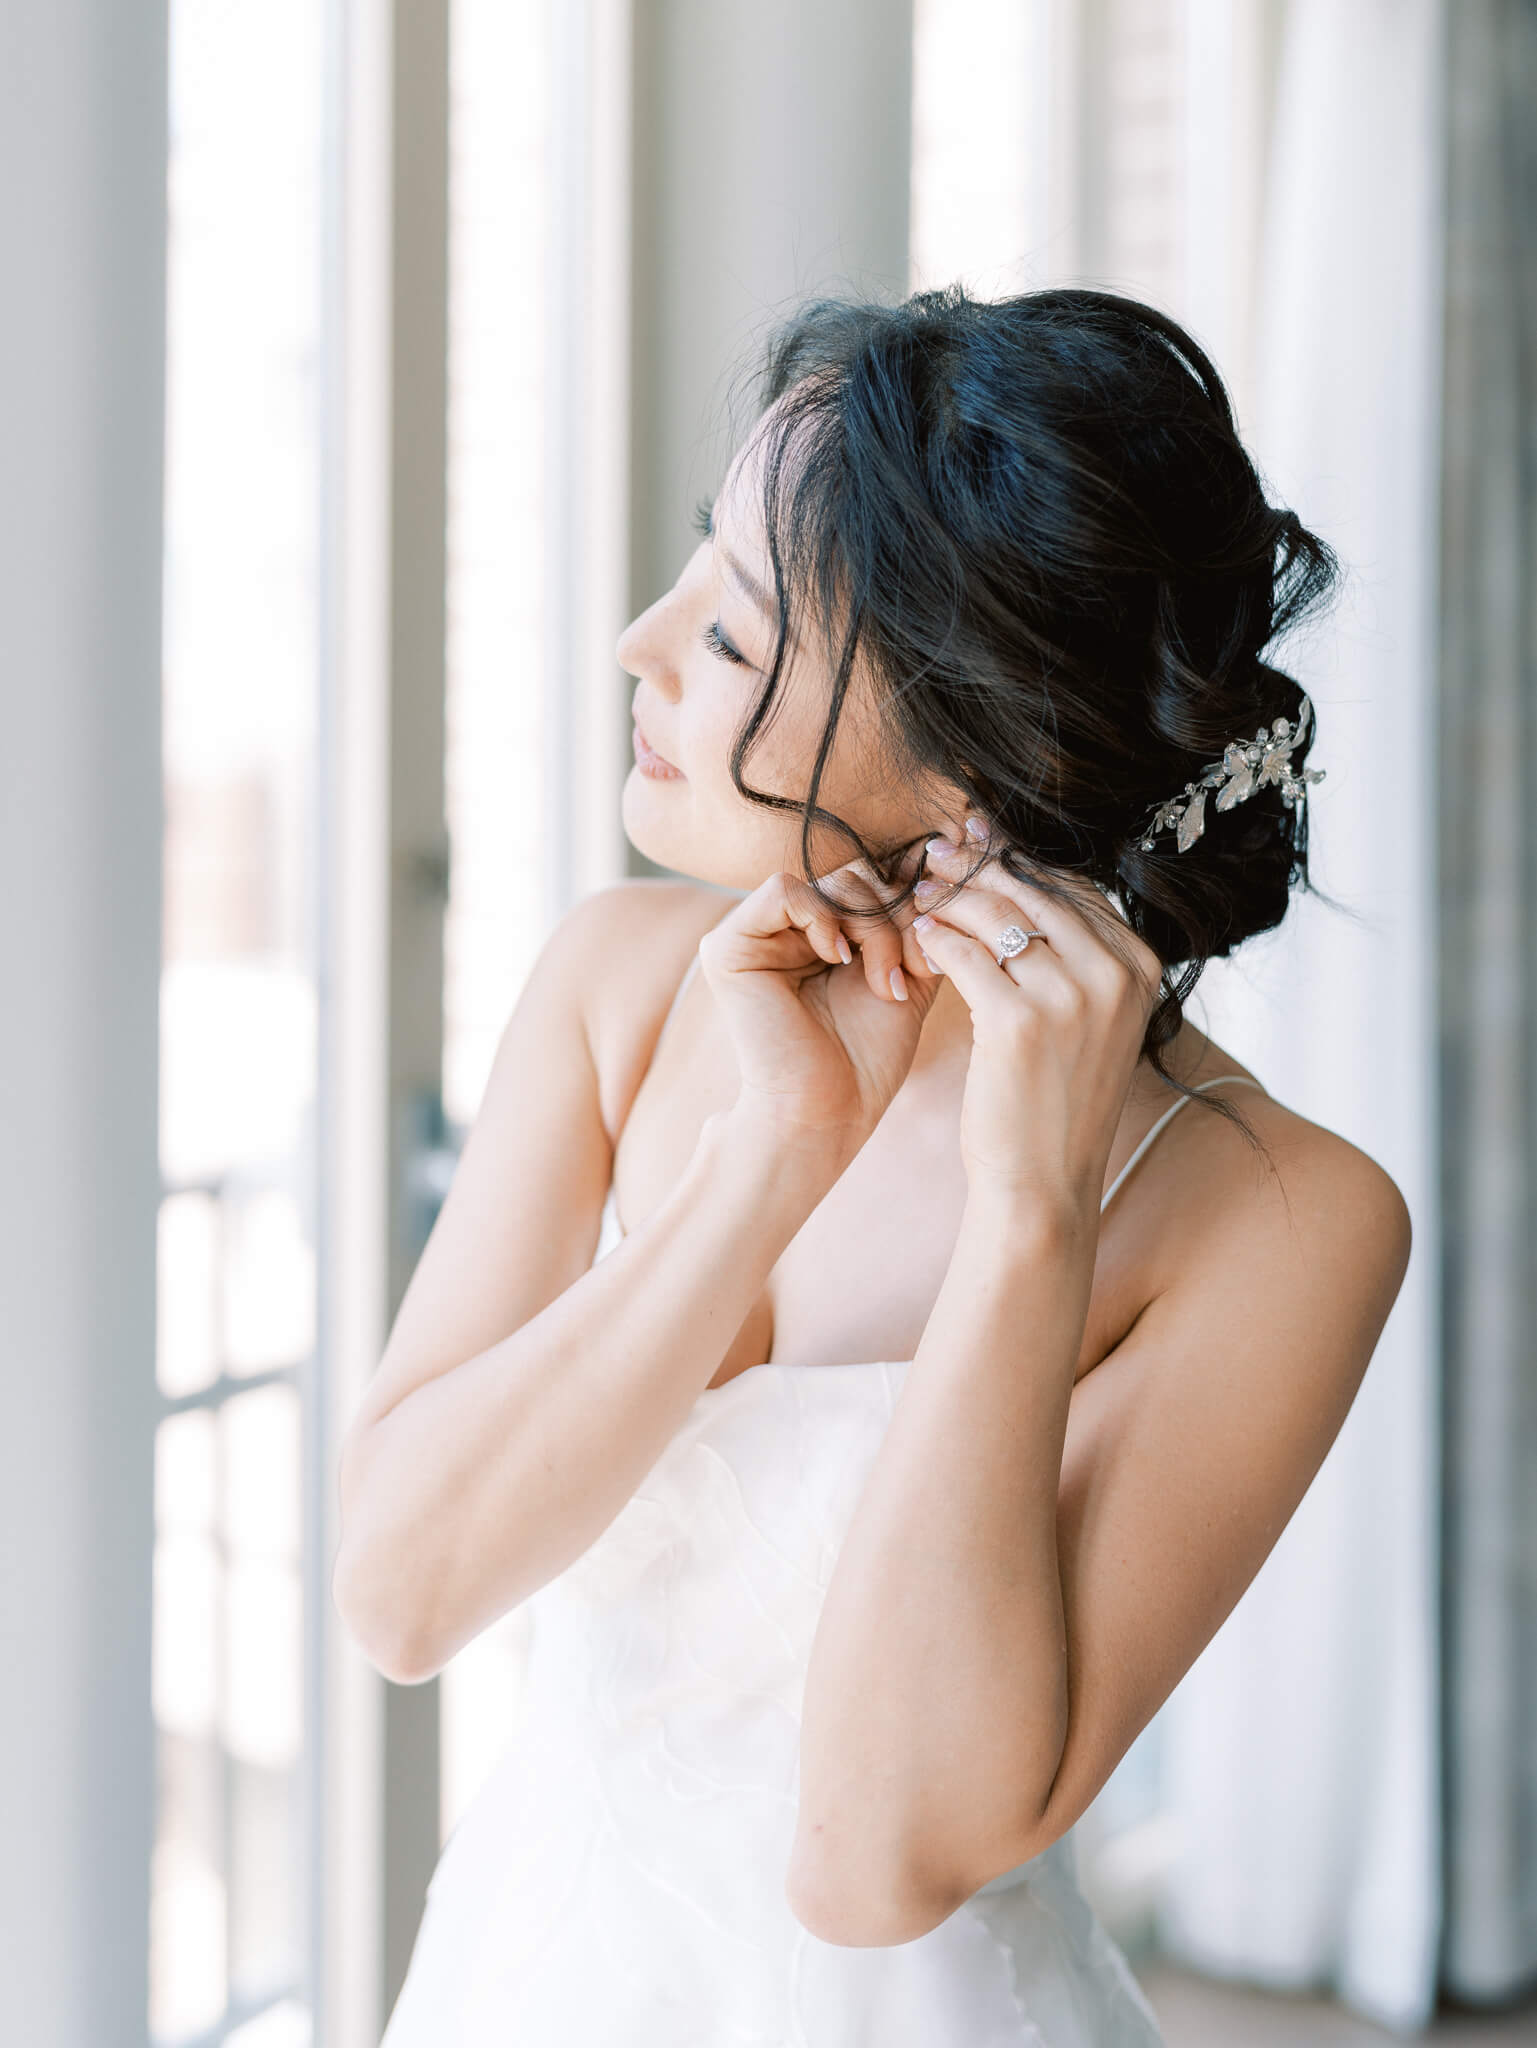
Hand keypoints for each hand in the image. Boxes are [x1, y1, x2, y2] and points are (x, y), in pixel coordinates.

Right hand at [698, 858, 941, 1168]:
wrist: (827, 1114)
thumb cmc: (865, 1058)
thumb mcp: (907, 975)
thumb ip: (914, 922)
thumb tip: (936, 858)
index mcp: (821, 935)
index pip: (871, 882)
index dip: (909, 895)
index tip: (936, 927)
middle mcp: (785, 930)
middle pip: (855, 876)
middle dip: (892, 920)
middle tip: (902, 976)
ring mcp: (754, 935)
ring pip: (829, 881)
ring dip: (870, 928)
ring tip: (882, 983)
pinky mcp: (728, 945)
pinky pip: (783, 889)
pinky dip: (822, 918)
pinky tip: (837, 961)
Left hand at [911, 822, 1163, 1216]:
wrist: (1044, 1181)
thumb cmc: (1056, 1099)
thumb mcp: (1090, 1019)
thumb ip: (1076, 955)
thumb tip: (1028, 878)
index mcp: (1140, 968)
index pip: (1074, 887)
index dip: (1020, 858)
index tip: (979, 835)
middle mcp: (1114, 976)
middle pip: (1033, 891)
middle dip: (978, 864)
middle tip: (936, 851)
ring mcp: (1070, 997)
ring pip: (995, 914)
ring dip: (951, 895)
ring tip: (921, 891)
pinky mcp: (1018, 1022)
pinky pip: (963, 954)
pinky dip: (935, 938)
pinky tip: (917, 934)